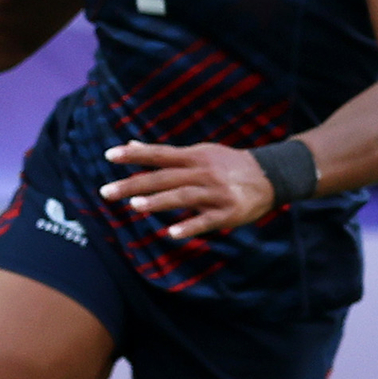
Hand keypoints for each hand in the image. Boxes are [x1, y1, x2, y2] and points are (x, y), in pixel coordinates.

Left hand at [104, 140, 282, 241]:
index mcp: (195, 157)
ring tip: (135, 206)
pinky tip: (171, 233)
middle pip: (164, 177)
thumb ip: (165, 154)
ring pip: (183, 196)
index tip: (109, 156)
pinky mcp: (228, 212)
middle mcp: (203, 172)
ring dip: (159, 201)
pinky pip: (206, 220)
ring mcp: (216, 192)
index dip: (135, 155)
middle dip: (134, 184)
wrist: (271, 177)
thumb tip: (130, 146)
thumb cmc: (227, 165)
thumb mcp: (199, 153)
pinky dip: (190, 226)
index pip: (159, 154)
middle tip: (106, 192)